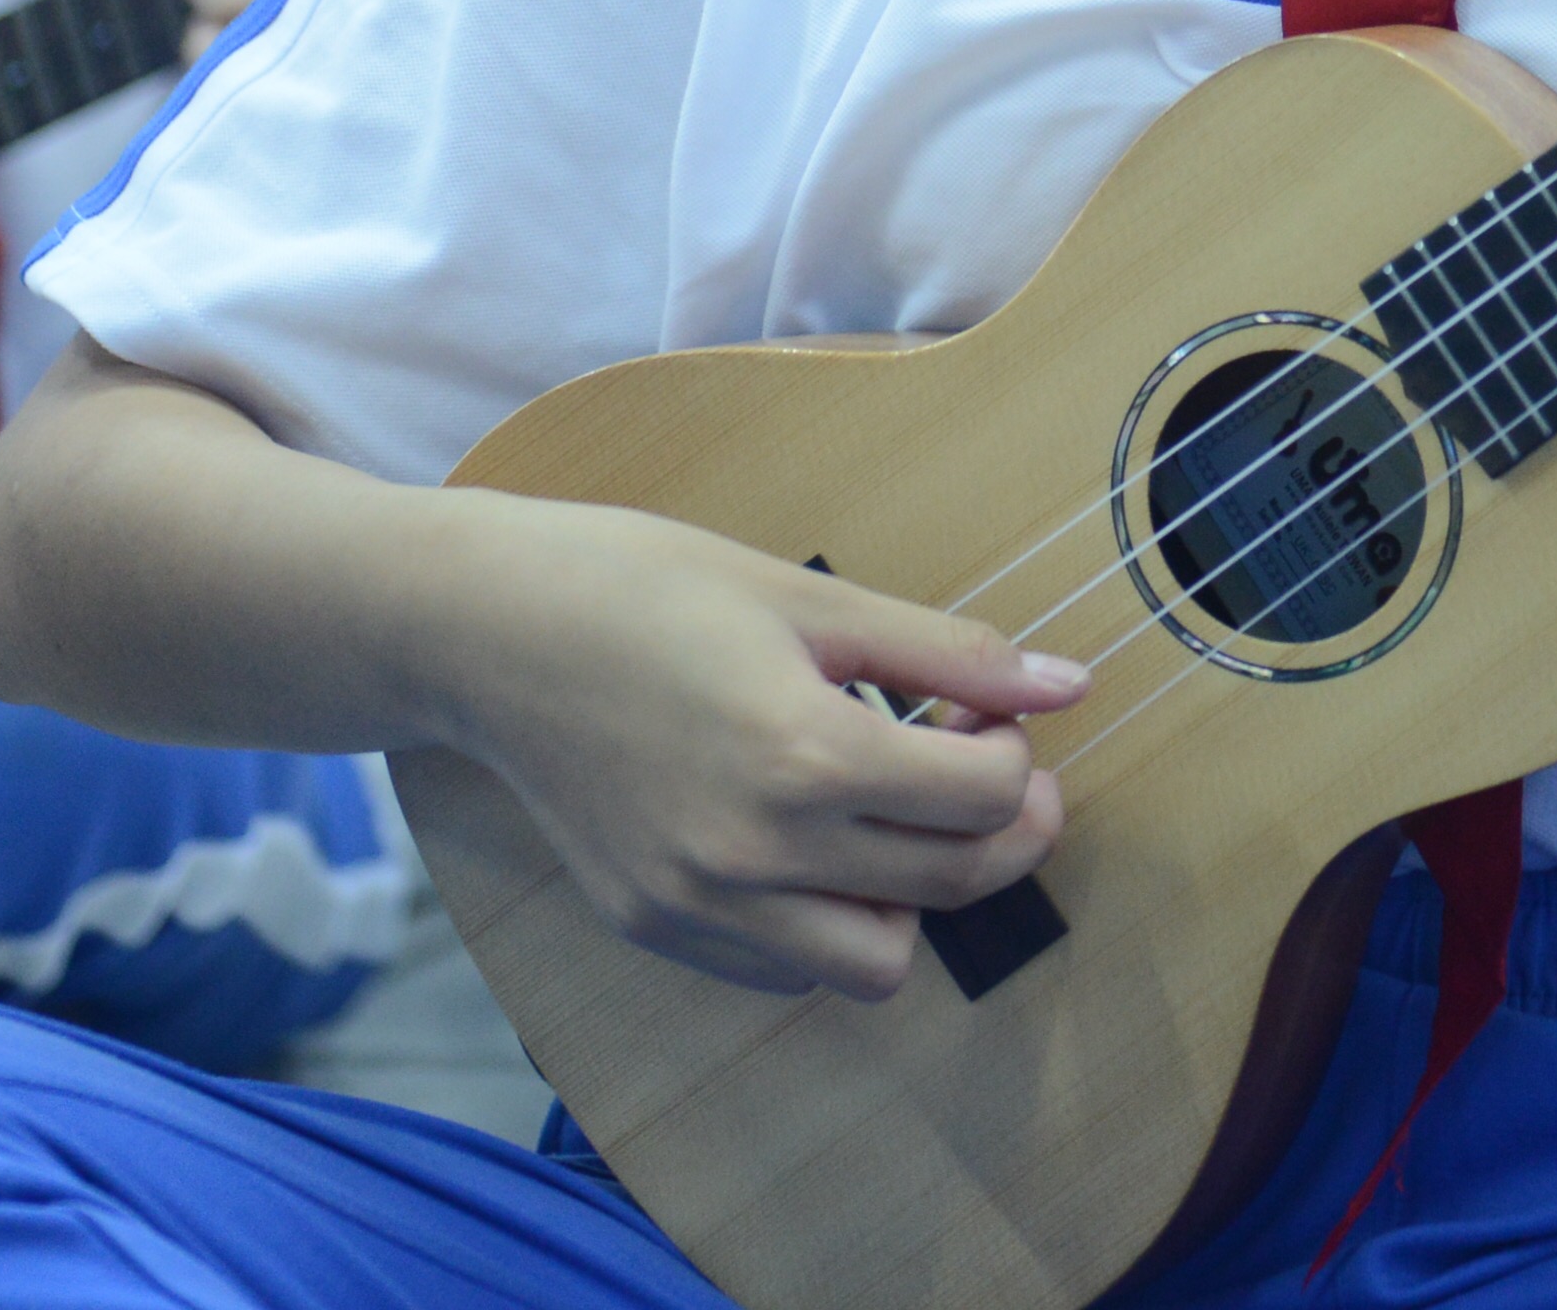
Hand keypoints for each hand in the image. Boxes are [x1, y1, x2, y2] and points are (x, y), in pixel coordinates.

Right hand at [430, 499, 1089, 997]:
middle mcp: (755, 853)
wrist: (485, 631)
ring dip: (913, 898)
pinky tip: (809, 844)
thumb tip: (1071, 685)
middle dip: (1000, 830)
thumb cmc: (643, 585)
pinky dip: (826, 925)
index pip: (983, 798)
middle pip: (952, 884)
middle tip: (983, 772)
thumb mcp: (807, 594)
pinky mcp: (657, 928)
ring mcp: (700, 906)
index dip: (1016, 755)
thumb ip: (947, 651)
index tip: (992, 718)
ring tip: (885, 814)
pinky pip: (787, 971)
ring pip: (877, 963)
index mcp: (804, 753)